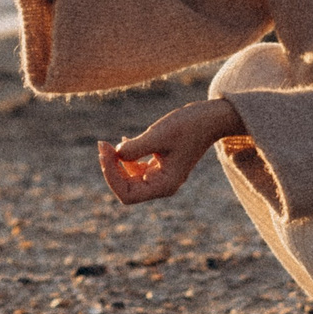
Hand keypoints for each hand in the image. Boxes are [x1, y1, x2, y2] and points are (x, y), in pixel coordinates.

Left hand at [97, 98, 245, 205]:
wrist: (210, 118)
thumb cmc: (189, 125)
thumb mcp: (160, 134)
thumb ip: (137, 147)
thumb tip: (116, 154)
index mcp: (165, 185)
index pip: (128, 194)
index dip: (111, 177)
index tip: (105, 153)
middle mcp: (162, 185)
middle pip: (126, 189)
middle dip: (111, 168)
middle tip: (102, 145)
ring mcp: (161, 177)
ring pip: (128, 179)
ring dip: (116, 163)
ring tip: (107, 144)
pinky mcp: (160, 166)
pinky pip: (136, 168)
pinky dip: (126, 157)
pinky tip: (124, 140)